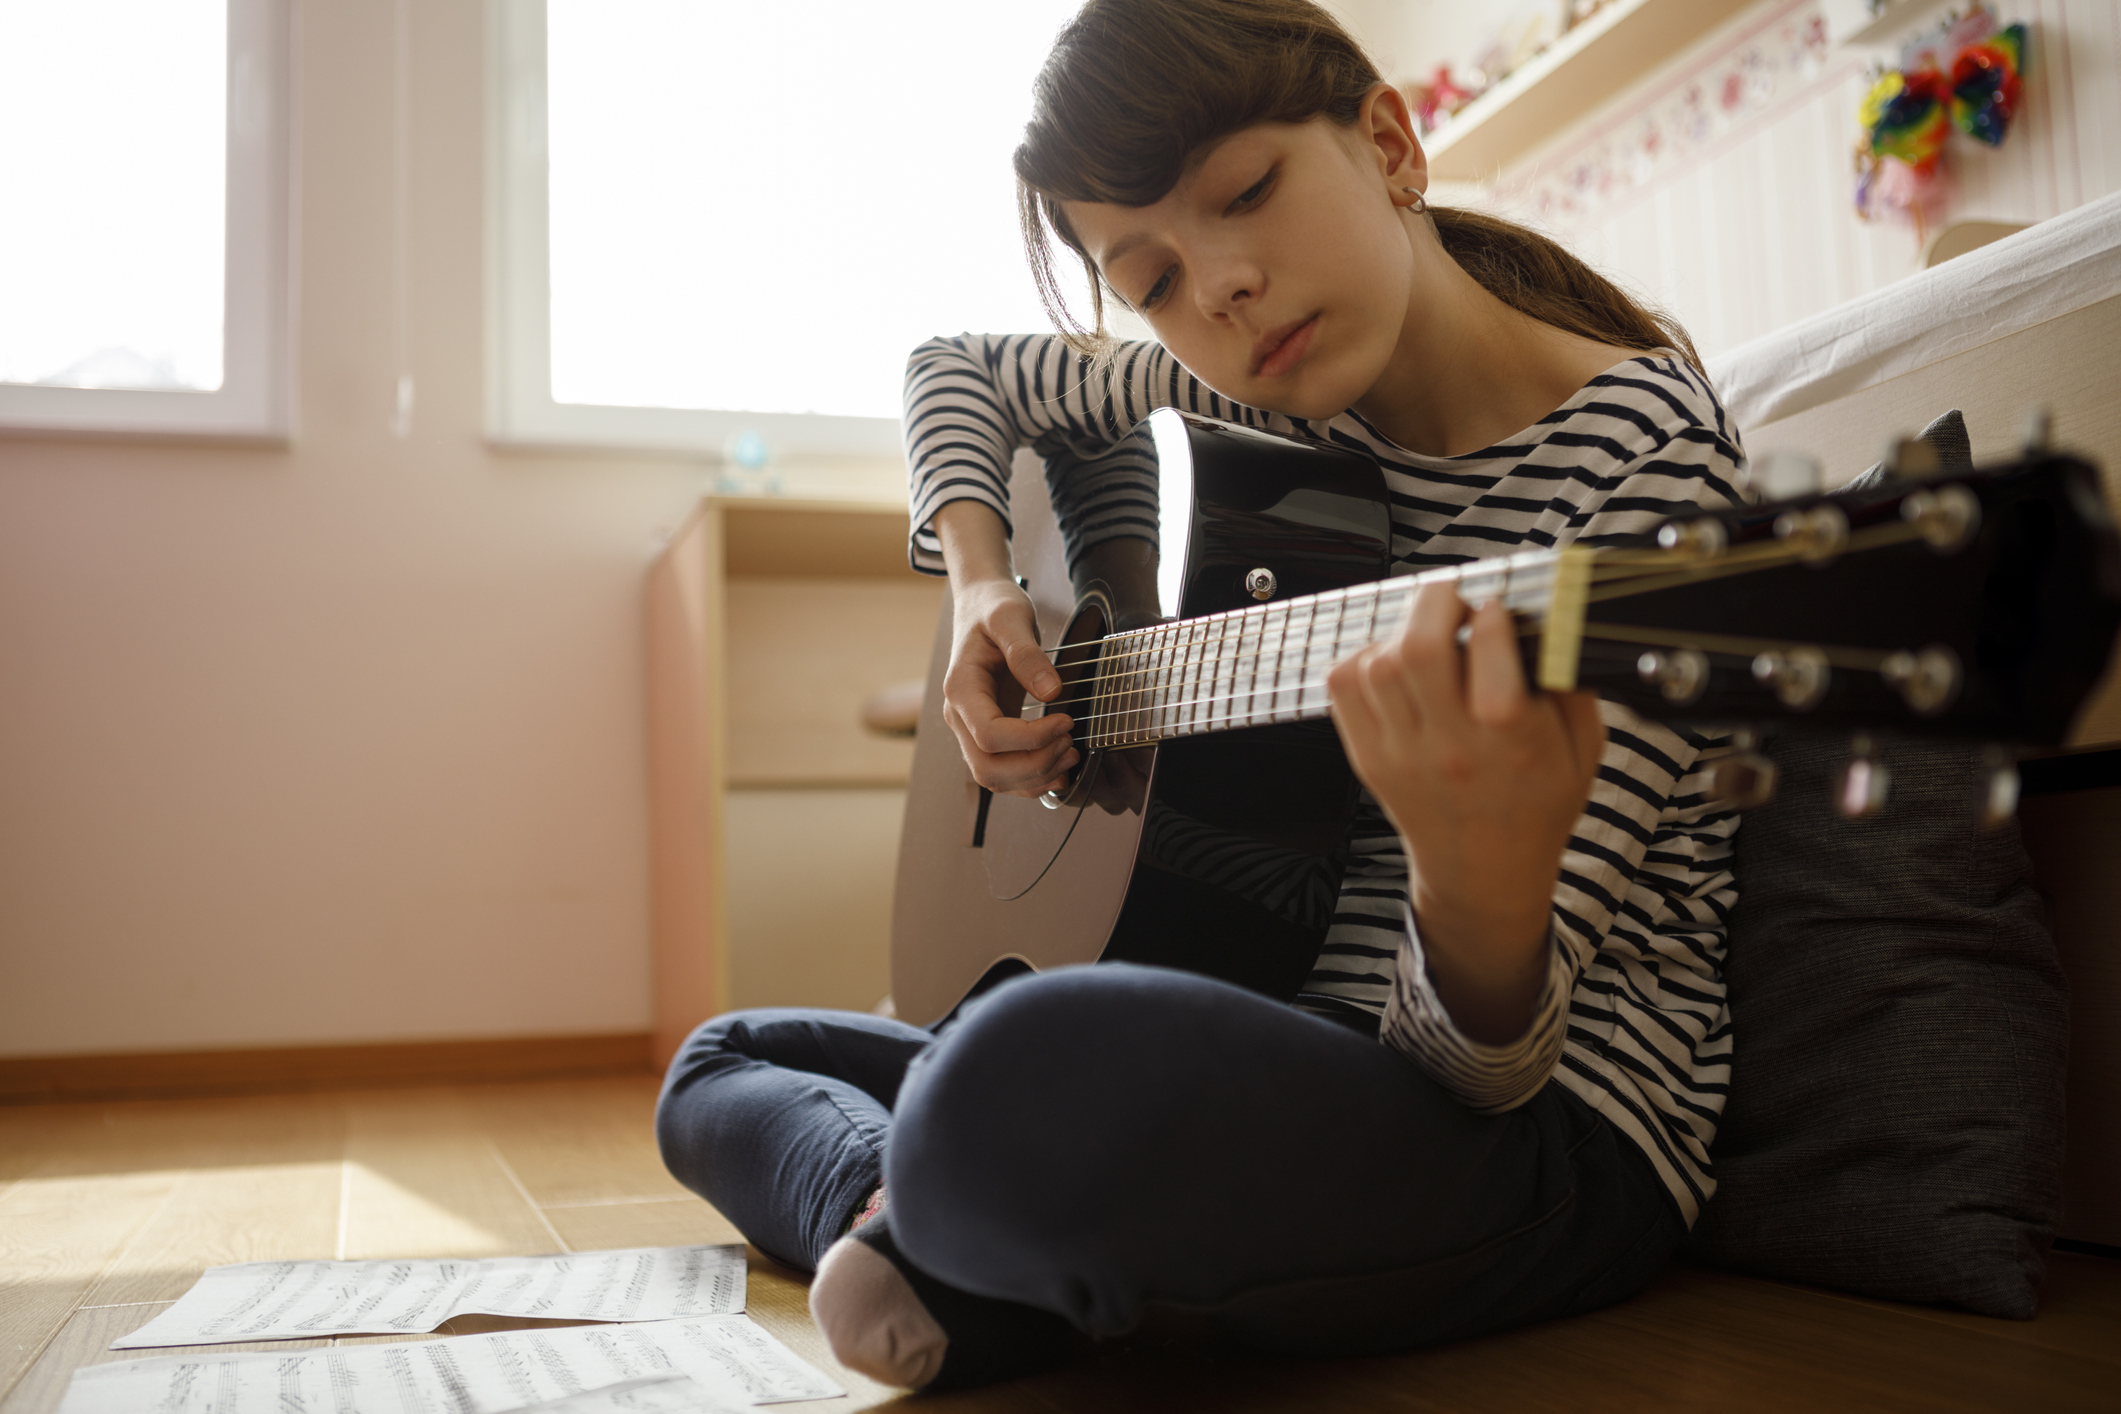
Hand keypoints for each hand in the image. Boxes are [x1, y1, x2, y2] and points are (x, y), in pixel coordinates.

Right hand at [941, 576, 1078, 796]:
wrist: (980, 604)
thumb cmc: (992, 607)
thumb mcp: (1011, 617)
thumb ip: (1027, 655)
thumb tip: (1051, 692)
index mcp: (960, 688)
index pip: (990, 735)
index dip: (1031, 738)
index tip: (1065, 721)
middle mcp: (959, 715)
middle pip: (987, 768)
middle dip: (1034, 765)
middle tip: (1069, 743)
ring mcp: (970, 727)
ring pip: (994, 778)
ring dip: (1034, 776)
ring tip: (1070, 754)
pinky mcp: (988, 732)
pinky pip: (1003, 771)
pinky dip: (1031, 778)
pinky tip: (1059, 765)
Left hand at [1326, 582, 1605, 1043]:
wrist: (1483, 873)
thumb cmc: (1537, 805)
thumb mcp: (1582, 748)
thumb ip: (1571, 683)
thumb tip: (1552, 622)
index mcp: (1511, 738)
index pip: (1489, 649)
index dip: (1491, 613)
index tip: (1497, 610)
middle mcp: (1451, 745)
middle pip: (1418, 647)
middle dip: (1436, 602)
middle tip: (1452, 602)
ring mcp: (1401, 753)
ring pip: (1378, 663)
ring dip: (1401, 633)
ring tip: (1426, 637)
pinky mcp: (1368, 757)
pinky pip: (1343, 687)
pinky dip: (1363, 661)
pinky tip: (1394, 666)